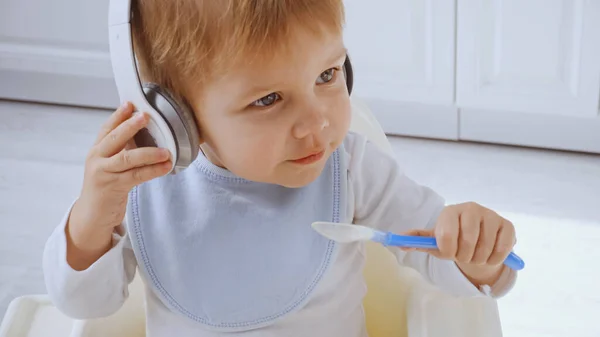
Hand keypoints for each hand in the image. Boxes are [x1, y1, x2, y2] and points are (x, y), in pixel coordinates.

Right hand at [66, 102, 171, 269]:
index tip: (130, 103)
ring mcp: (103, 173)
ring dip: (149, 153)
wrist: (93, 215)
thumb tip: (145, 133)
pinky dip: (153, 171)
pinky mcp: (113, 187)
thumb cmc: (106, 187)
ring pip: (127, 158)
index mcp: (97, 151)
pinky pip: (136, 176)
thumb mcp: (109, 165)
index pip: (106, 129)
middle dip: (130, 126)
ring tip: (166, 151)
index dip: (118, 116)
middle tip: (145, 116)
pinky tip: (165, 166)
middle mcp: (97, 159)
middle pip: (114, 138)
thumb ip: (122, 150)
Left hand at [402, 202, 515, 285]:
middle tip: (463, 254)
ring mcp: (490, 215)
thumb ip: (417, 240)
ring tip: (475, 254)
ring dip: (479, 260)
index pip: (446, 236)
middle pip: (467, 243)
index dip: (447, 251)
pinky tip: (490, 254)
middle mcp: (470, 208)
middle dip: (464, 256)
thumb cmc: (453, 238)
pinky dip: (494, 260)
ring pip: (484, 249)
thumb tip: (397, 242)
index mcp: (449, 212)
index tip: (449, 253)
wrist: (478, 238)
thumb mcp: (435, 240)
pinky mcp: (507, 225)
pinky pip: (501, 250)